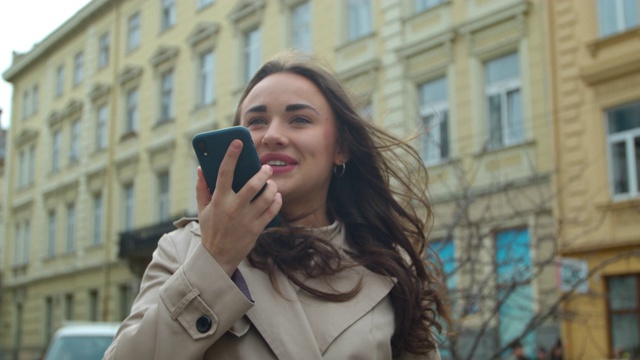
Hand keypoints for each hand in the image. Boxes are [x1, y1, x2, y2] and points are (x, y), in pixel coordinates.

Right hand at [195, 140, 281, 275]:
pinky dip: (276, 201)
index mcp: (219, 200)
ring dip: (271, 187)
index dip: (231, 155)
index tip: (238, 141)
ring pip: (266, 197)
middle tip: (266, 168)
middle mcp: (233, 208)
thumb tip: (201, 168)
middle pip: (253, 184)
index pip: (224, 172)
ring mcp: (247, 219)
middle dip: (263, 172)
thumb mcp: (203, 209)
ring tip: (271, 183)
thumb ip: (202, 188)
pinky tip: (275, 196)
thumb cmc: (211, 229)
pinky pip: (272, 210)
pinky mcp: (257, 229)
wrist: (218, 258)